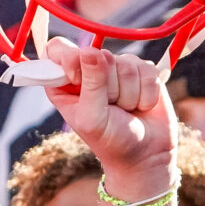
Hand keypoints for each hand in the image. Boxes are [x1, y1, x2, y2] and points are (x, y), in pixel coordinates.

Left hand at [43, 38, 176, 201]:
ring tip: (126, 111)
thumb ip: (91, 85)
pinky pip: (147, 69)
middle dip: (109, 87)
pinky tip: (141, 106)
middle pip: (98, 54)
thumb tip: (91, 51)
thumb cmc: (111, 141)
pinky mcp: (141, 69)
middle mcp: (88, 70)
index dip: (70, 60)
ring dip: (129, 94)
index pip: (57, 50)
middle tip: (110, 109)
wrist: (145, 155)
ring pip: (125, 63)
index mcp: (63, 82)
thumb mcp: (93, 118)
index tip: (78, 79)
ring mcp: (116, 67)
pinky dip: (147, 93)